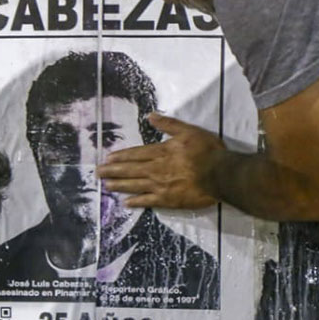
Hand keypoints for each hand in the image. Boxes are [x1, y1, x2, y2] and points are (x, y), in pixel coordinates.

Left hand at [98, 113, 226, 209]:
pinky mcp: (168, 200)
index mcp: (161, 152)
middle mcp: (156, 169)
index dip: (121, 156)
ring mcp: (160, 186)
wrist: (220, 175)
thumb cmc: (207, 151)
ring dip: (119, 185)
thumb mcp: (188, 131)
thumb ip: (168, 124)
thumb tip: (150, 116)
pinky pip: (148, 201)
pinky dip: (136, 202)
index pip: (136, 154)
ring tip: (106, 185)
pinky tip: (126, 203)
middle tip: (98, 173)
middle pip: (131, 169)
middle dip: (113, 171)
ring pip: (135, 185)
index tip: (108, 158)